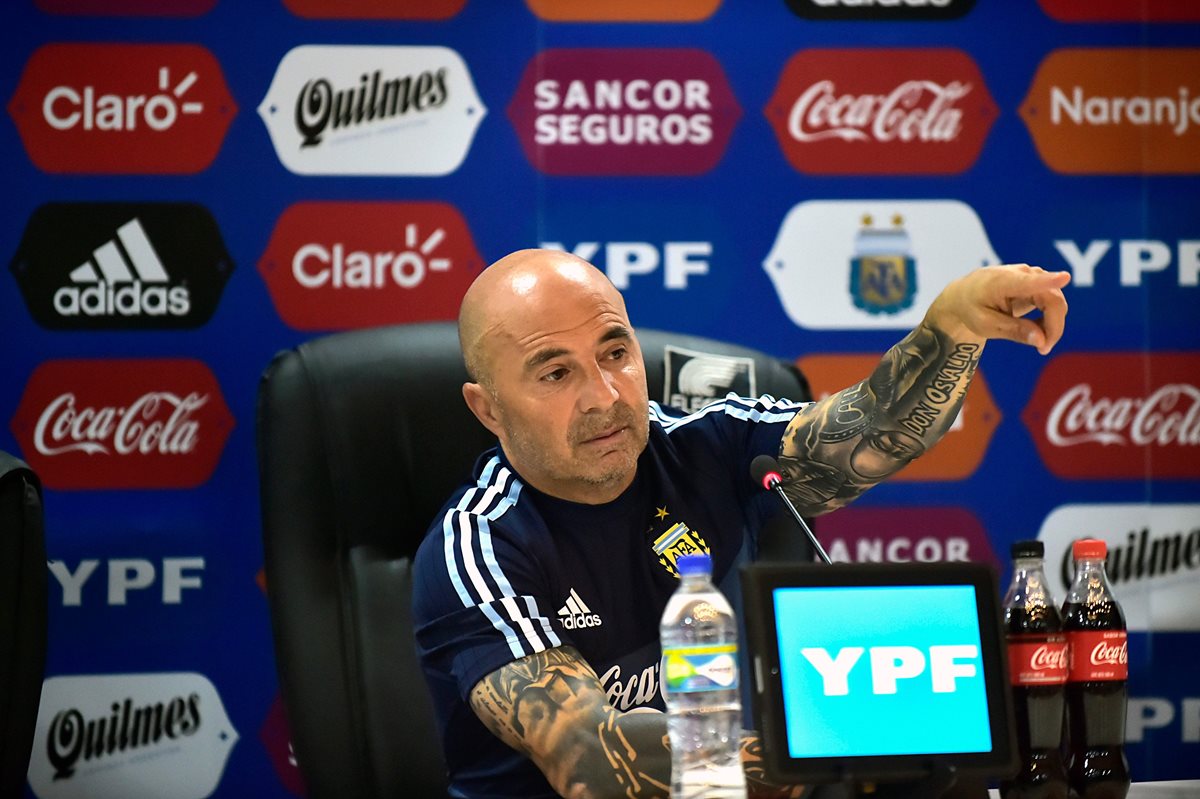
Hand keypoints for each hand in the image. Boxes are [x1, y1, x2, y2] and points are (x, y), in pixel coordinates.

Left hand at [924, 264, 1069, 354]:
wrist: (964, 295)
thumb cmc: (972, 309)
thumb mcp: (986, 325)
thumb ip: (1014, 331)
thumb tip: (1042, 341)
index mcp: (1002, 282)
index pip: (1029, 282)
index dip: (1048, 281)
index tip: (1065, 277)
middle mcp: (1022, 273)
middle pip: (1052, 300)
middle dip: (1054, 327)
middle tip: (1043, 349)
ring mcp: (1032, 276)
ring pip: (1056, 302)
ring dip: (1052, 325)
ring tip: (1037, 344)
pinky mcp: (1038, 282)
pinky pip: (1053, 303)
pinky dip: (1049, 320)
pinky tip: (1035, 331)